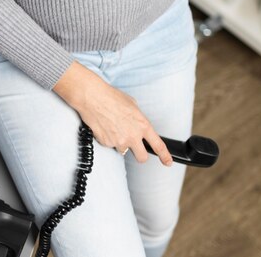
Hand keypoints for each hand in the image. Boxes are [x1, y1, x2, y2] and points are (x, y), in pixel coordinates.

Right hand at [53, 61, 172, 166]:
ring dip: (119, 142)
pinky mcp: (106, 143)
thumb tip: (136, 125)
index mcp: (143, 125)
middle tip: (134, 149)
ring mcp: (119, 141)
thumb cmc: (111, 97)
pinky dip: (106, 138)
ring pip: (122, 150)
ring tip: (112, 126)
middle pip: (142, 157)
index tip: (167, 162)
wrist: (93, 97)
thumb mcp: (132, 104)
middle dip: (139, 154)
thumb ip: (138, 119)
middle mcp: (133, 136)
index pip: (158, 145)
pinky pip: (109, 144)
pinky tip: (103, 126)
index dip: (165, 156)